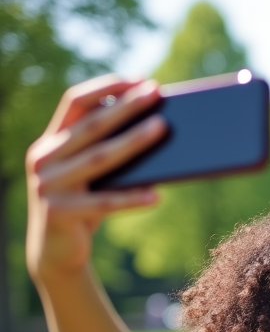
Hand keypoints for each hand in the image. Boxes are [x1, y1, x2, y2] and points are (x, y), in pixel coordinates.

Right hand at [25, 75, 165, 282]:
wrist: (56, 252)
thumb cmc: (84, 205)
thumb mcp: (93, 176)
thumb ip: (107, 151)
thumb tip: (156, 126)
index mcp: (52, 142)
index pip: (75, 103)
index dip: (106, 88)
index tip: (138, 79)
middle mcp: (44, 158)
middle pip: (92, 126)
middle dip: (126, 107)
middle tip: (156, 93)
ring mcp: (48, 185)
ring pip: (99, 159)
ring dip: (133, 142)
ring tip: (162, 129)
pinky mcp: (58, 213)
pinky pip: (103, 203)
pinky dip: (131, 199)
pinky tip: (156, 196)